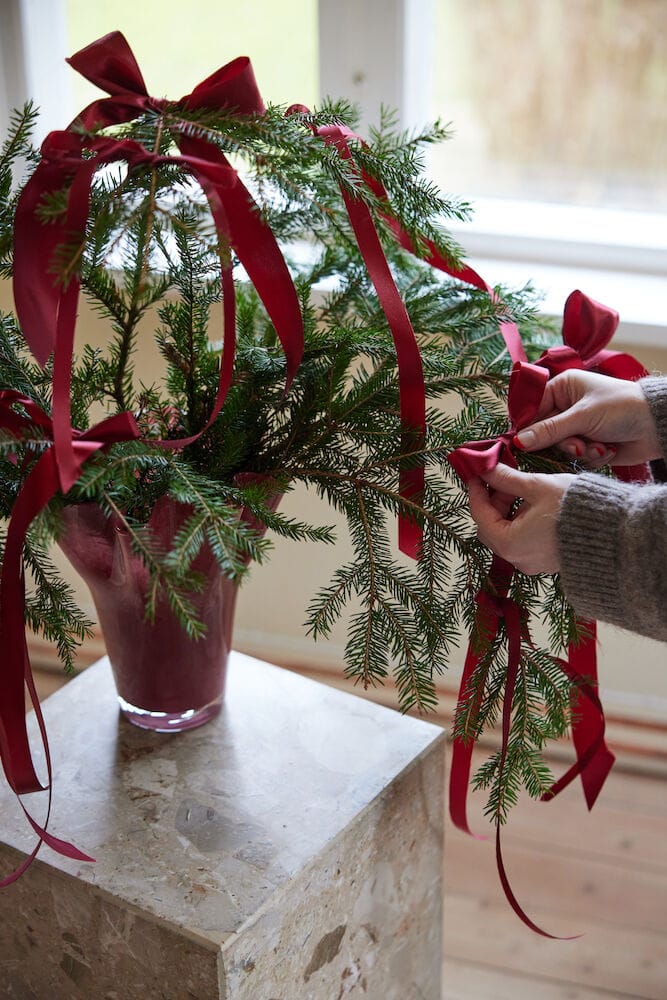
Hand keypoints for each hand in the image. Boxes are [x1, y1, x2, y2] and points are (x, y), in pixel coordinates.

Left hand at [467, 464, 574, 574]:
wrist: (616, 532)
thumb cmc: (575, 508)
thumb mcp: (537, 487)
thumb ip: (507, 478)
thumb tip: (486, 467)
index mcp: (509, 543)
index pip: (480, 514)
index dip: (476, 490)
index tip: (477, 472)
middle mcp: (517, 558)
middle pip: (490, 527)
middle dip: (491, 501)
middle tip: (498, 477)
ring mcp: (532, 562)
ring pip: (506, 533)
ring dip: (506, 510)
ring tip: (518, 486)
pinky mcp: (546, 560)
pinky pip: (522, 540)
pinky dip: (520, 521)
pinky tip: (531, 503)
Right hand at [513, 370, 660, 466]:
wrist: (658, 426)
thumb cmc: (621, 408)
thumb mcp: (582, 416)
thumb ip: (548, 430)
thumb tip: (517, 441)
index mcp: (563, 387)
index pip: (531, 406)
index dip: (526, 425)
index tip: (520, 442)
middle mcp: (567, 406)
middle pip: (543, 431)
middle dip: (560, 442)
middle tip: (577, 445)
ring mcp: (578, 426)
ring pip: (559, 447)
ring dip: (578, 450)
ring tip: (595, 448)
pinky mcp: (589, 444)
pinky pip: (576, 456)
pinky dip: (591, 456)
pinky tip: (607, 449)